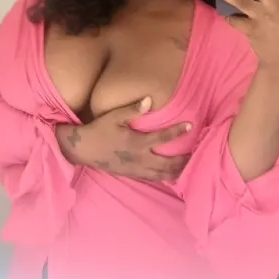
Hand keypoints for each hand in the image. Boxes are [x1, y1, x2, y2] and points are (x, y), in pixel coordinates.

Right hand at [55, 97, 191, 180]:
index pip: (162, 137)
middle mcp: (138, 158)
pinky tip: (171, 175)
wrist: (82, 149)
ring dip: (176, 171)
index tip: (190, 125)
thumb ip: (132, 109)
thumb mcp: (114, 116)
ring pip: (161, 174)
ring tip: (188, 166)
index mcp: (136, 143)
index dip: (178, 131)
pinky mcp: (131, 174)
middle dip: (183, 160)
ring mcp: (135, 169)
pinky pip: (152, 178)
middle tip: (196, 153)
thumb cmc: (99, 129)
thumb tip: (149, 99)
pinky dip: (164, 177)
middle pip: (167, 163)